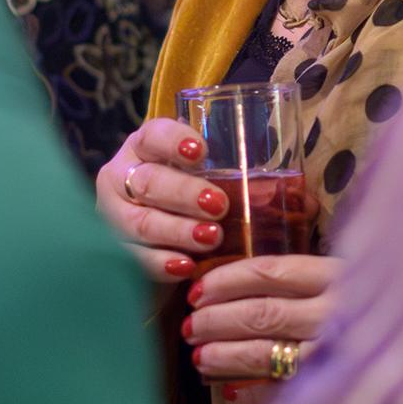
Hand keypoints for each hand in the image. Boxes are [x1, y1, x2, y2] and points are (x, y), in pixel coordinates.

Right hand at [94, 120, 229, 282]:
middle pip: (148, 182)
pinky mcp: (113, 250)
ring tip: (211, 238)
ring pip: (139, 222)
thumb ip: (231, 175)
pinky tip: (186, 267)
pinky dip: (161, 263)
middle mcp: (121, 176)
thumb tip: (290, 182)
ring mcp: (112, 214)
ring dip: (177, 231)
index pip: (154, 136)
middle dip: (184, 193)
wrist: (162, 244)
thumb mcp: (209, 180)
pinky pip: (134, 258)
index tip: (200, 152)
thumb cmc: (195, 202)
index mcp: (144, 148)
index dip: (174, 142)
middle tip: (219, 205)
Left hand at [184, 254, 340, 402]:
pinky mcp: (334, 394)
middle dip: (217, 318)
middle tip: (192, 325)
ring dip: (224, 354)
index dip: (228, 279)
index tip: (200, 288)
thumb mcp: (355, 283)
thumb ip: (312, 280)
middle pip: (262, 312)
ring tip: (199, 356)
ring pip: (264, 351)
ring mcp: (335, 356)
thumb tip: (246, 285)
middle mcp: (337, 314)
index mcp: (341, 277)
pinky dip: (253, 393)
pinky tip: (233, 391)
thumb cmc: (386, 311)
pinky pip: (281, 394)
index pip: (272, 272)